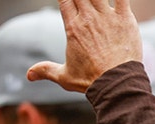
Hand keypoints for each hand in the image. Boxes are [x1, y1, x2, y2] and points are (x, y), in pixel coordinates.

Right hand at [28, 0, 142, 93]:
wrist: (115, 84)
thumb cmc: (91, 80)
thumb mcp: (64, 76)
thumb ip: (46, 71)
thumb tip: (29, 75)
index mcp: (73, 27)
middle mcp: (88, 18)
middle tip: (80, 1)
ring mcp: (107, 17)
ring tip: (95, 0)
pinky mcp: (125, 19)